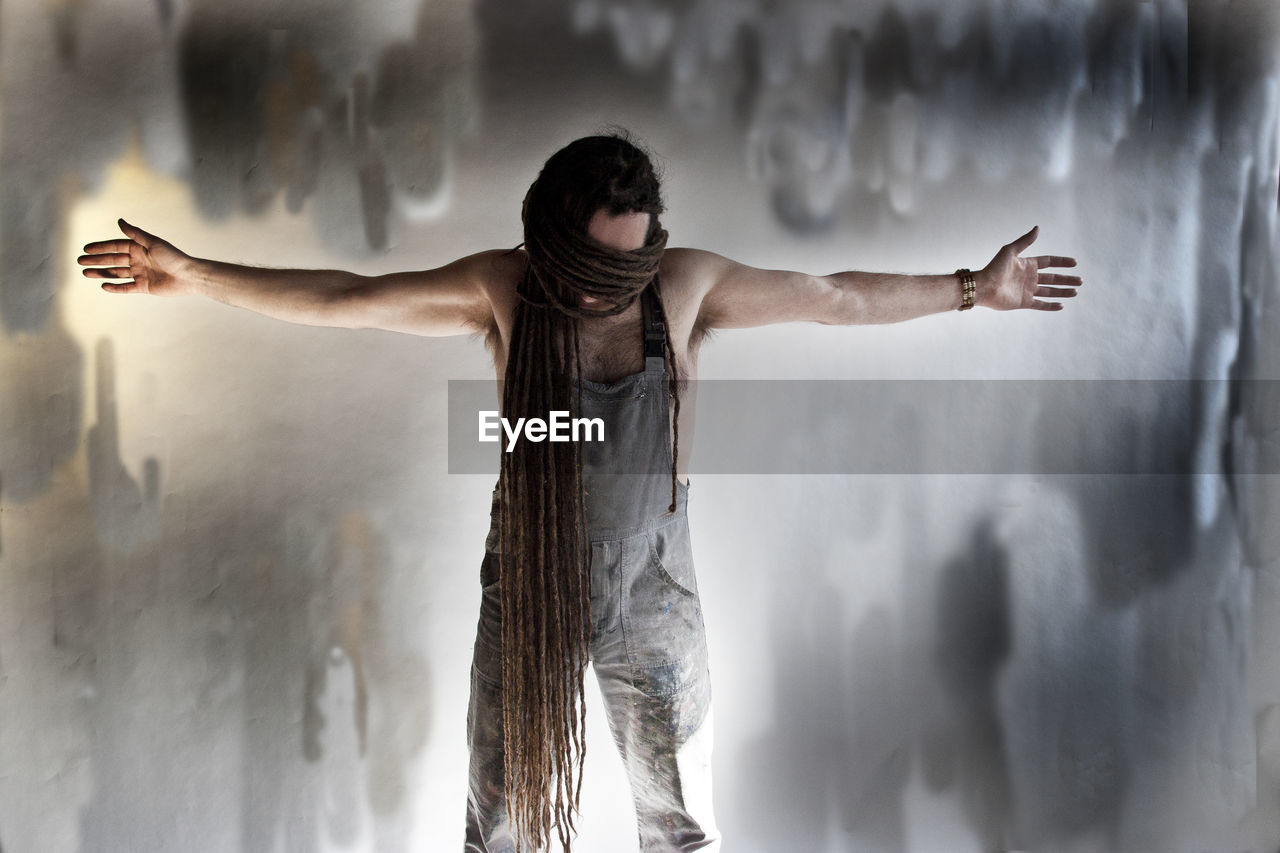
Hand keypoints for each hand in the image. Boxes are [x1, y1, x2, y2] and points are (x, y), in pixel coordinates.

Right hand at [79, 219, 193, 295]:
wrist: (189, 276)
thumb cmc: (173, 257)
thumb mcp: (153, 243)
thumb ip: (135, 234)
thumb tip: (119, 220)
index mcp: (139, 248)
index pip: (116, 247)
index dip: (101, 248)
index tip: (86, 249)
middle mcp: (138, 260)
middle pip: (113, 260)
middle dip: (96, 260)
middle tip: (79, 261)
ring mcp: (141, 274)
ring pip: (117, 273)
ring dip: (101, 273)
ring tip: (86, 273)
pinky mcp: (145, 287)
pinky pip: (127, 287)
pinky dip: (116, 287)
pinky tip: (104, 285)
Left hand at [976, 226, 1079, 310]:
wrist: (984, 287)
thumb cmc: (994, 268)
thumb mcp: (1010, 251)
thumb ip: (1025, 241)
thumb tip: (1038, 228)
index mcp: (1027, 264)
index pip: (1049, 262)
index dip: (1062, 262)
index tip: (1074, 263)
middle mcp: (1029, 277)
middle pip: (1053, 278)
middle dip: (1066, 279)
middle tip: (1081, 281)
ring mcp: (1027, 290)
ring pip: (1049, 291)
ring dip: (1062, 292)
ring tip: (1075, 292)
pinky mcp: (1024, 302)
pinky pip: (1040, 304)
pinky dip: (1051, 306)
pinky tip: (1061, 305)